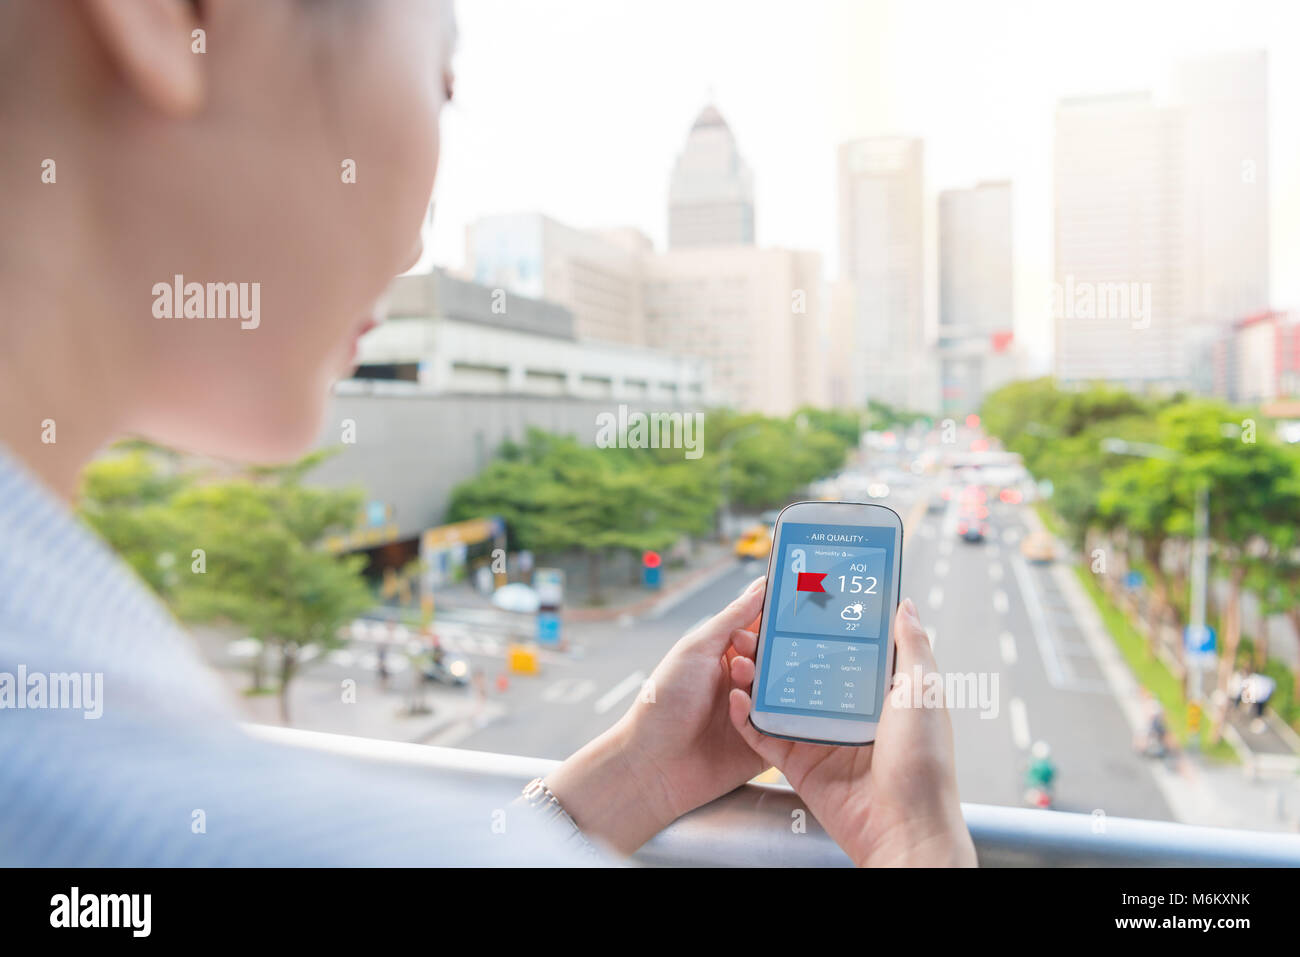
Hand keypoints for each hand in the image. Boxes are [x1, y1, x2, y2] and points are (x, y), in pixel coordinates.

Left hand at [545, 576, 769, 853]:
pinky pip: (782, 724)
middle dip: (772, 650)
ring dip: (766, 681)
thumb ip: (732, 618)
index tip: (791, 603)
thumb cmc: (665, 700)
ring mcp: (755, 711)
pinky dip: (765, 713)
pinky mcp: (765, 743)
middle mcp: (742, 680)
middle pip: (777, 658)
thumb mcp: (696, 649)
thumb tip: (761, 586)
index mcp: (723, 654)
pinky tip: (744, 708)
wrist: (654, 763)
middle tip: (757, 648)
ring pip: (783, 689)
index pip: (759, 628)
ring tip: (743, 678)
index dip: (772, 616)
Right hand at [727, 597, 976, 866]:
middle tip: (760, 626)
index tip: (805, 600)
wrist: (904, 829)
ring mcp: (822, 738)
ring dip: (758, 678)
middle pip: (807, 671)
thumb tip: (903, 606)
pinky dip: (747, 718)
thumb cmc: (924, 765)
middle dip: (782, 649)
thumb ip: (912, 647)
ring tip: (741, 655)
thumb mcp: (924, 693)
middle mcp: (849, 713)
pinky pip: (765, 737)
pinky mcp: (800, 765)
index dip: (827, 626)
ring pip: (781, 699)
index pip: (849, 650)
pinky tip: (736, 697)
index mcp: (881, 694)